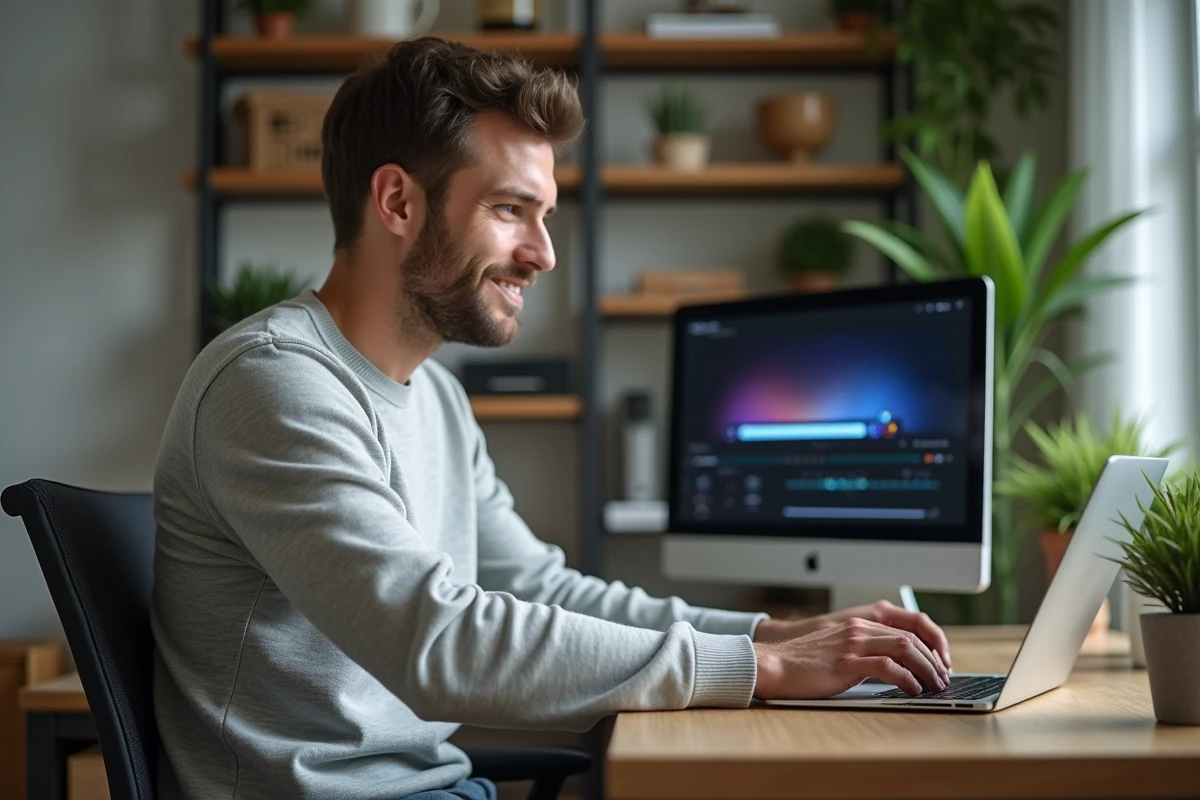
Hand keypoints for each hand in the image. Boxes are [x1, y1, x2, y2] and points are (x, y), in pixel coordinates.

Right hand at [754, 600, 951, 669]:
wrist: (774, 665)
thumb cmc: (801, 664)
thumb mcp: (836, 650)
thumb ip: (860, 652)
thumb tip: (889, 670)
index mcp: (857, 624)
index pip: (904, 629)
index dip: (927, 646)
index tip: (937, 663)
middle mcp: (858, 629)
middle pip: (909, 637)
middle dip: (933, 659)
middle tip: (942, 678)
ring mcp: (853, 644)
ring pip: (904, 648)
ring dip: (926, 668)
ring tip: (934, 685)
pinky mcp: (847, 662)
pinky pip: (888, 668)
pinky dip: (906, 679)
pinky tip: (912, 690)